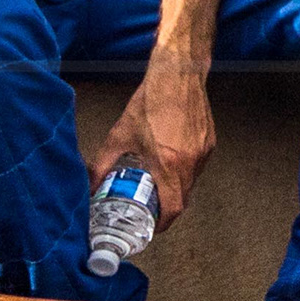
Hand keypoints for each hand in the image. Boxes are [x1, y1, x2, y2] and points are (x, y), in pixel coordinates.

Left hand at [94, 73, 215, 227]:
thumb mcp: (119, 135)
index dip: (163, 224)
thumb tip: (89, 187)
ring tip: (159, 182)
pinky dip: (185, 170)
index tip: (153, 226)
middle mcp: (189, 162)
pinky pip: (198, 166)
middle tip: (151, 208)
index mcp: (167, 164)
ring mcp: (203, 152)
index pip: (173, 208)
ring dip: (177, 188)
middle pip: (183, 199)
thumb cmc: (149, 102)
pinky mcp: (209, 142)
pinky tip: (171, 159)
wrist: (176, 74)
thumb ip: (101, 165)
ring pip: (192, 183)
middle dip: (168, 208)